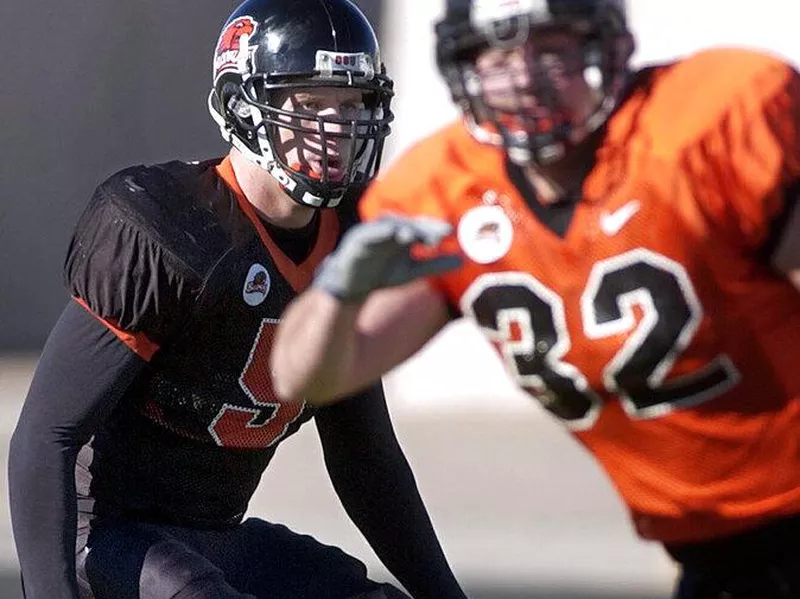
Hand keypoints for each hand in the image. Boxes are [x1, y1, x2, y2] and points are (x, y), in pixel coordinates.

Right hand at [313, 214, 462, 301]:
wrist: (352, 286)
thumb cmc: (382, 273)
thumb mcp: (412, 271)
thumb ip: (436, 264)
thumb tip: (463, 260)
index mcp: (404, 234)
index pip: (422, 227)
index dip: (435, 228)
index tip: (450, 232)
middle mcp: (390, 229)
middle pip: (409, 222)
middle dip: (423, 227)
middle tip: (438, 233)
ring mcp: (374, 232)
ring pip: (389, 224)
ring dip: (402, 227)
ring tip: (413, 235)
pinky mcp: (357, 239)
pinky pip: (368, 233)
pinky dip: (379, 232)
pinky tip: (391, 234)